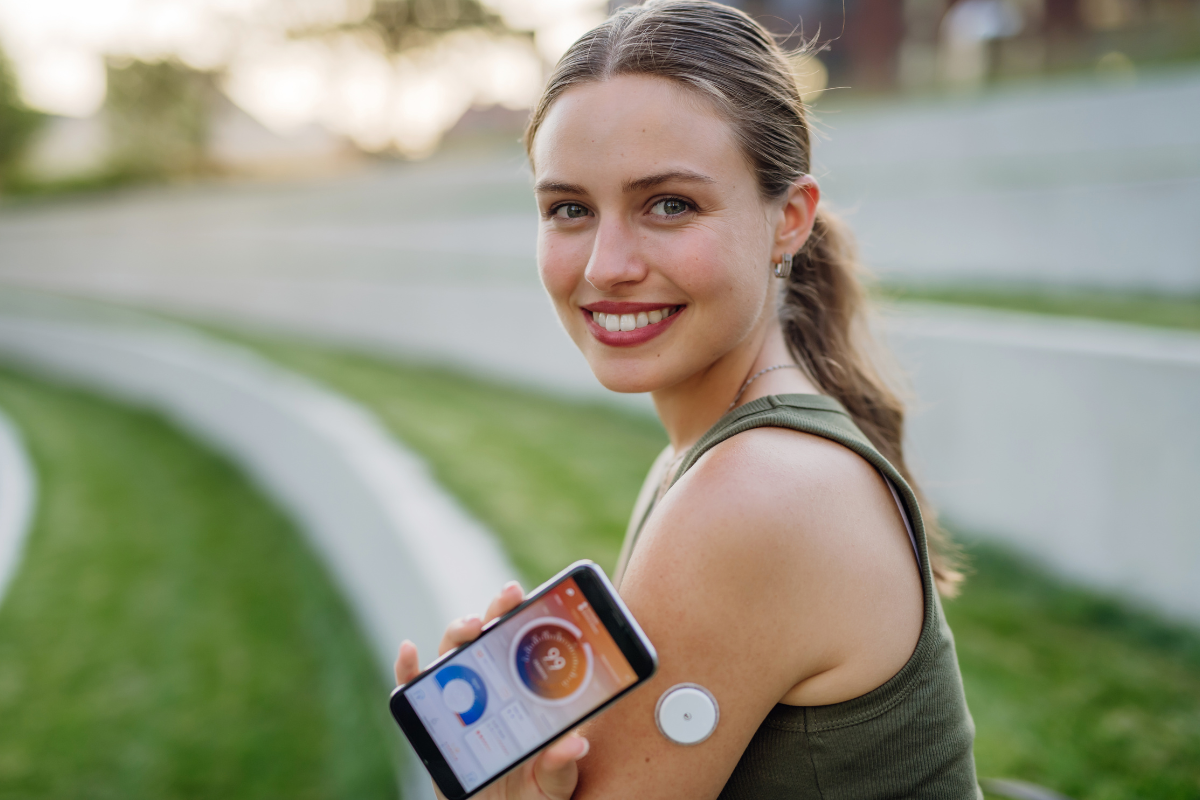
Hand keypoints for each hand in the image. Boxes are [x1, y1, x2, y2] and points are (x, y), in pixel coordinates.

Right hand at [395, 581, 587, 799]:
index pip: (521, 645)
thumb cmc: (530, 798)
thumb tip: (576, 743)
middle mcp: (489, 689)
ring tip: (470, 626)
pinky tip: (409, 651)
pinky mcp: (430, 722)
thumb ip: (560, 766)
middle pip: (487, 639)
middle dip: (495, 612)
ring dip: (458, 633)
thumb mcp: (552, 786)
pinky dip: (406, 668)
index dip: (522, 615)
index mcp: (523, 695)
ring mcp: (457, 702)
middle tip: (507, 599)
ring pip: (452, 655)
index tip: (526, 593)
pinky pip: (413, 689)